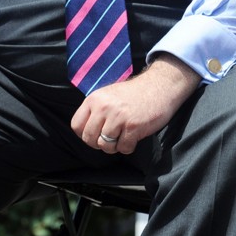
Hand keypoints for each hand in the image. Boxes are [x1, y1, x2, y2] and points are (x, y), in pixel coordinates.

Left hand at [70, 53, 200, 154]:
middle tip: (110, 139)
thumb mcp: (108, 95)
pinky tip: (133, 137)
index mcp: (95, 99)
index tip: (95, 134)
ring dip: (114, 147)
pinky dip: (128, 147)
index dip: (84, 134)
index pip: (76, 125)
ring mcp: (118, 117)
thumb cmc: (134, 93)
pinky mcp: (133, 127)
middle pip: (89, 139)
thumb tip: (85, 131)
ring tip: (122, 138)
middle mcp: (104, 107)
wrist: (159, 87)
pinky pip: (123, 148)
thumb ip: (95, 110)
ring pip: (105, 146)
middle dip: (99, 144)